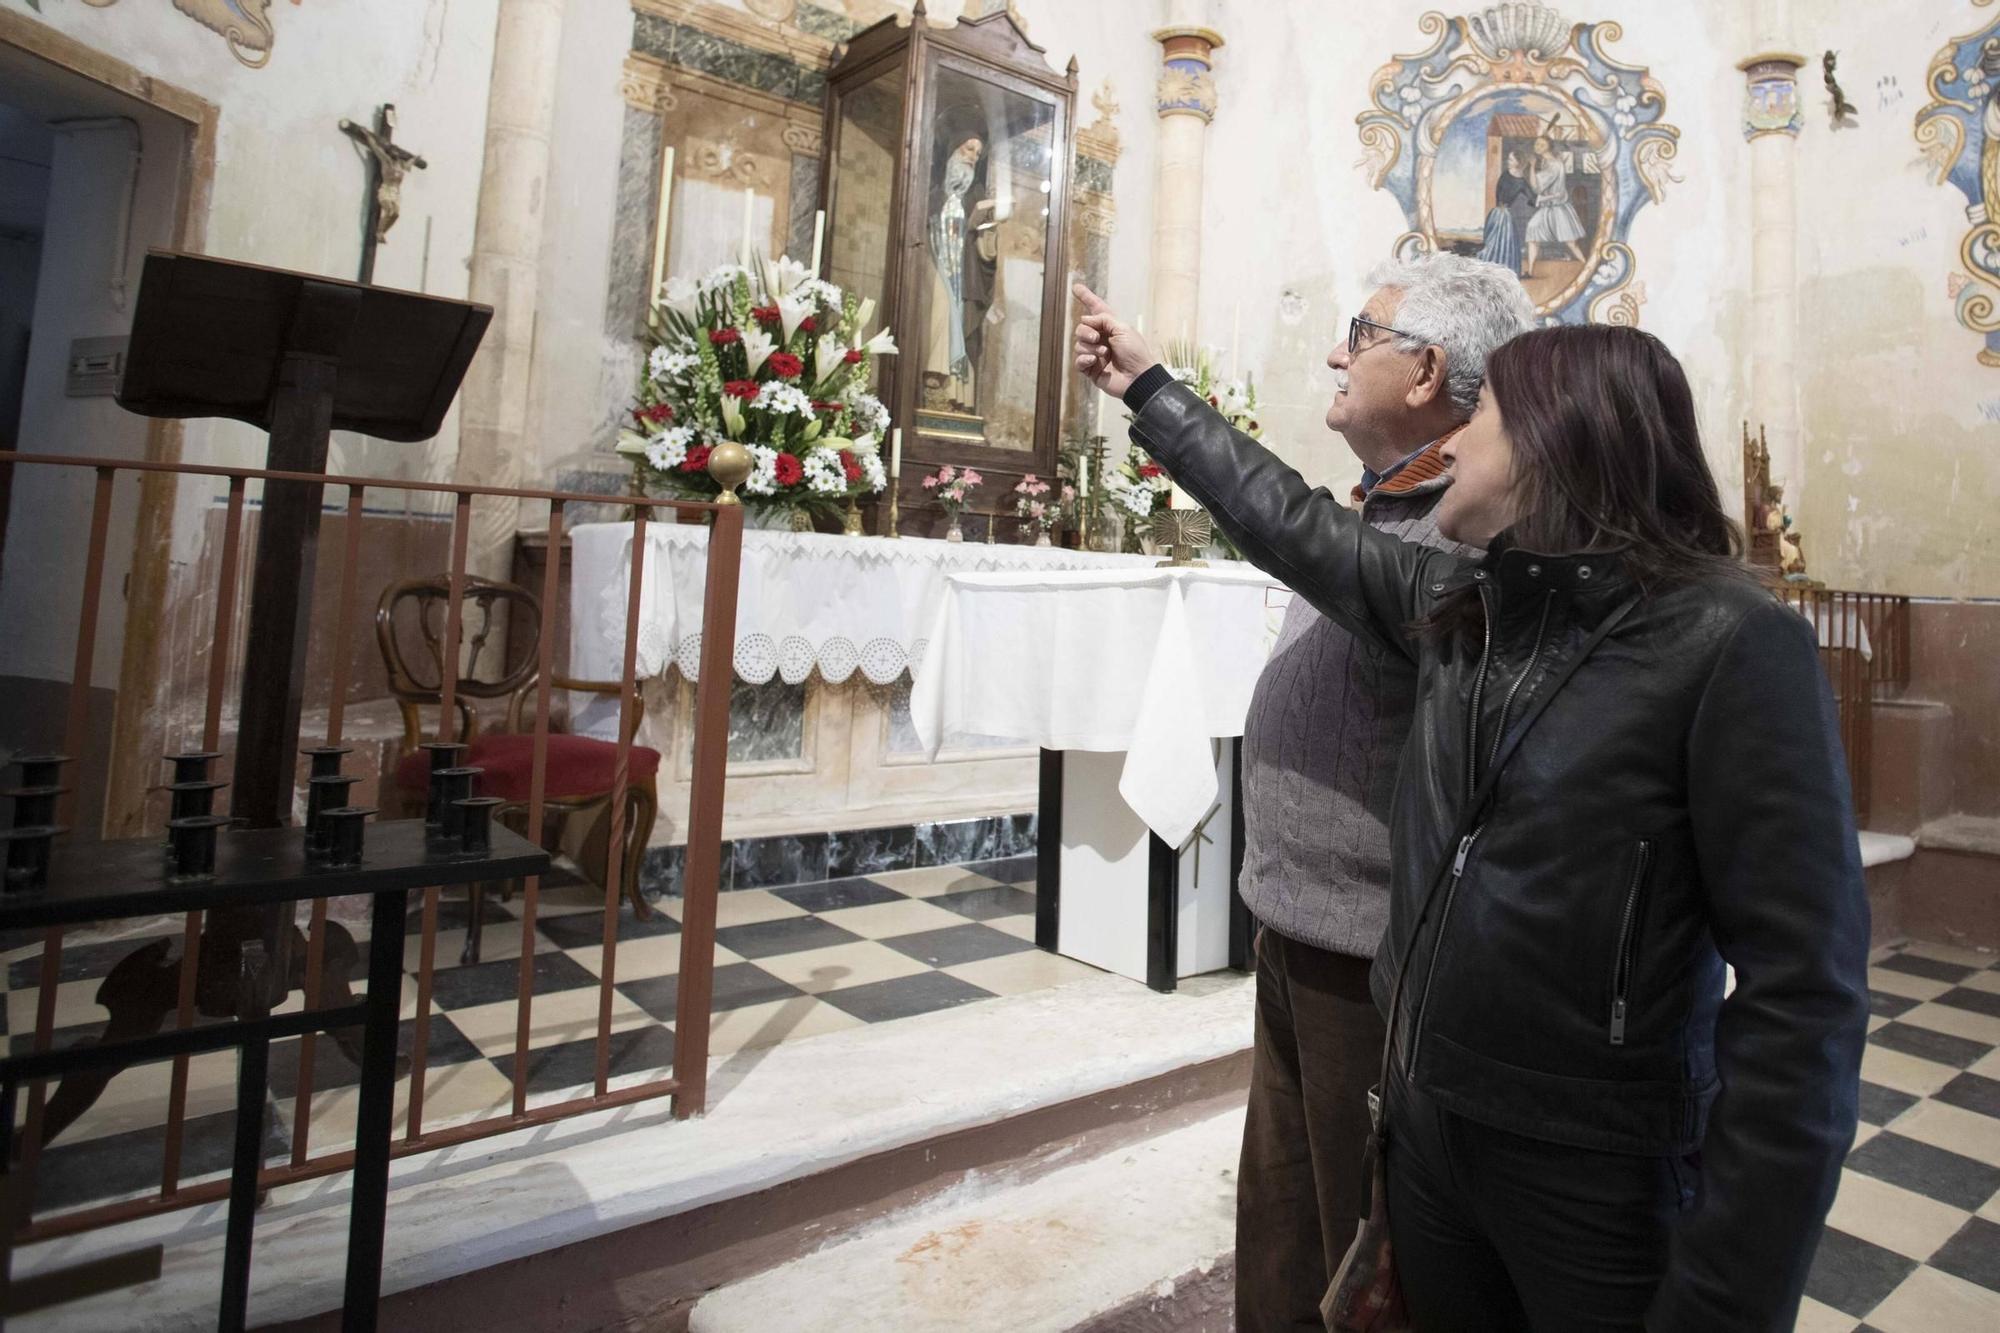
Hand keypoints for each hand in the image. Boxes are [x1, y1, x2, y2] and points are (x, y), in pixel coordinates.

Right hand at [1072, 283, 1155, 400]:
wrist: (1137, 377)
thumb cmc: (1135, 352)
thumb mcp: (1122, 329)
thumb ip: (1103, 319)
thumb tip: (1085, 319)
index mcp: (1111, 327)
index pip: (1096, 310)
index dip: (1087, 298)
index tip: (1076, 287)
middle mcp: (1101, 339)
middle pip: (1081, 329)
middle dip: (1086, 331)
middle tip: (1097, 338)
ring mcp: (1095, 355)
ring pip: (1079, 345)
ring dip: (1089, 347)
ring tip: (1103, 353)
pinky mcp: (1091, 369)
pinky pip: (1078, 361)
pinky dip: (1084, 359)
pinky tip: (1093, 361)